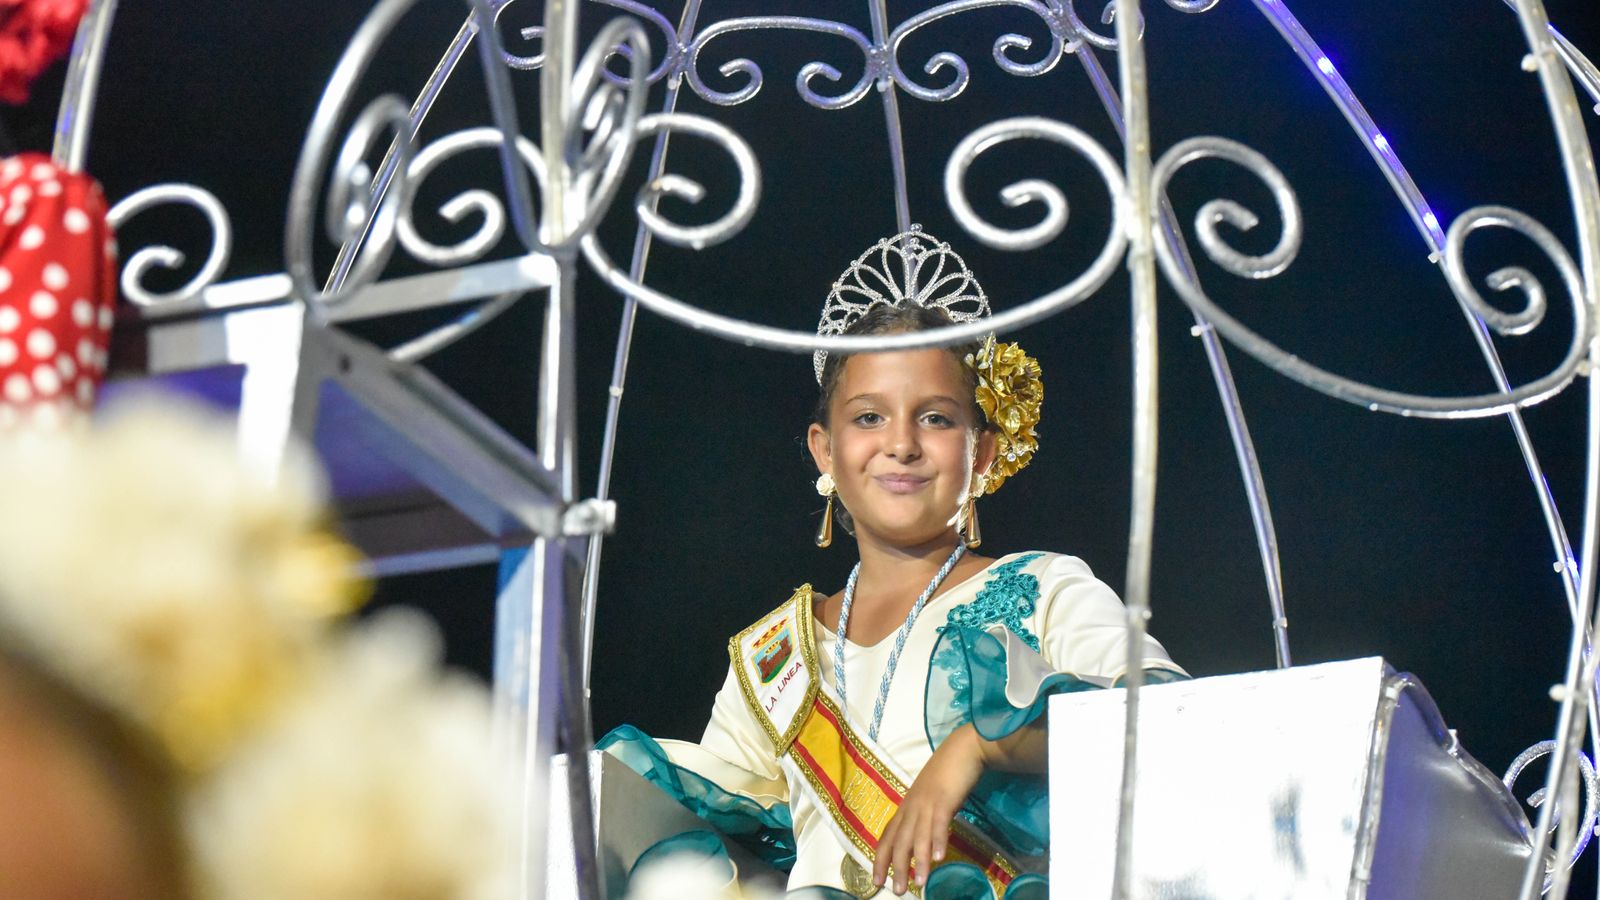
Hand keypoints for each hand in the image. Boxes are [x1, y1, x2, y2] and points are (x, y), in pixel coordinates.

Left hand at [872, 723, 985, 894]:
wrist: (963, 748)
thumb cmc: (948, 773)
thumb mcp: (930, 797)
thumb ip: (924, 816)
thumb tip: (923, 841)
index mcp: (907, 806)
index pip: (888, 835)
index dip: (881, 858)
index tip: (876, 879)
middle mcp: (912, 806)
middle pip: (899, 840)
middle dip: (896, 867)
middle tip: (897, 891)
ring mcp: (927, 802)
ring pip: (918, 836)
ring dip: (918, 861)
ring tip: (919, 884)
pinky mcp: (944, 798)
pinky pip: (939, 823)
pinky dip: (938, 841)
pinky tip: (939, 859)